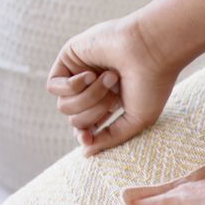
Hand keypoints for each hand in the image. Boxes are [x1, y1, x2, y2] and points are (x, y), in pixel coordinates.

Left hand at [47, 16, 180, 155]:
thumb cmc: (151, 85)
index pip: (86, 127)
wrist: (151, 51)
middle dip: (93, 112)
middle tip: (115, 94)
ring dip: (88, 98)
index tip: (88, 138)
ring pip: (64, 106)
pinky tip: (91, 73)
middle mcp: (93, 90)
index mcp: (110, 103)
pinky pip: (54, 87)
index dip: (85, 135)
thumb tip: (85, 152)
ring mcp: (80, 74)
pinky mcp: (68, 59)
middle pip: (75, 120)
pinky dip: (73, 86)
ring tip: (109, 79)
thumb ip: (111, 138)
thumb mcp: (135, 121)